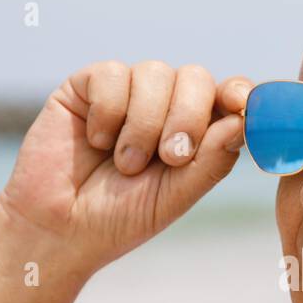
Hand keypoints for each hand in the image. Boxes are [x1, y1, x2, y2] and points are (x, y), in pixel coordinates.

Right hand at [0, 60, 251, 271]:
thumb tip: (242, 119)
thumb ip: (212, 159)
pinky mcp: (87, 85)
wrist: (59, 229)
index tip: (240, 103)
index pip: (225, 96)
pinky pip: (112, 74)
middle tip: (169, 157)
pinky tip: (95, 141)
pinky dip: (108, 113)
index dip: (237, 93)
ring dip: (143, 124)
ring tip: (124, 163)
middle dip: (187, 116)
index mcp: (194, 130)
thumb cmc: (120, 218)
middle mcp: (164, 105)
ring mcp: (126, 92)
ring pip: (155, 73)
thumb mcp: (176, 195)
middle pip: (195, 77)